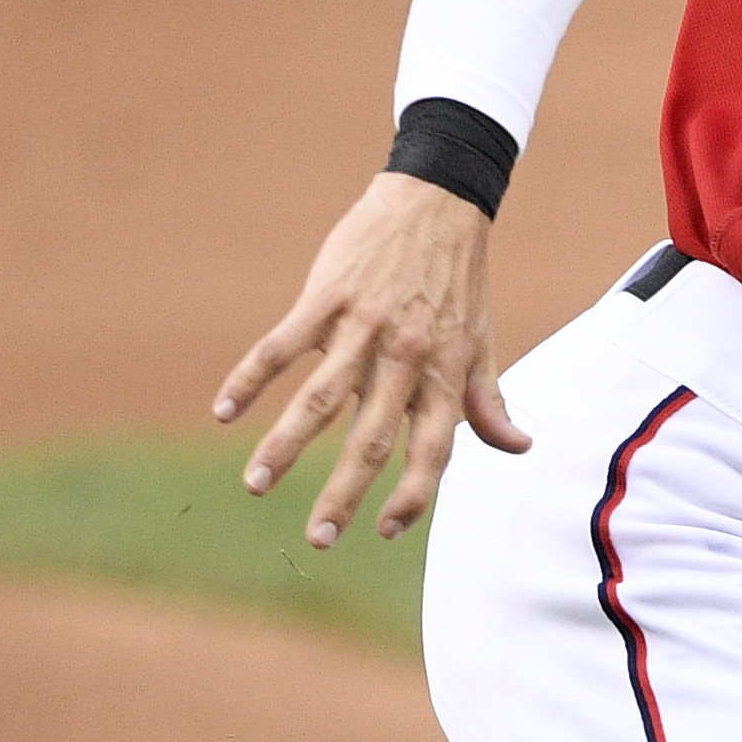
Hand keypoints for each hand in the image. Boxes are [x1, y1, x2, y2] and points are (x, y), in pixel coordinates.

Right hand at [213, 173, 531, 546]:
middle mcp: (406, 358)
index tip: (385, 531)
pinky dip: (250, 378)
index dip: (413, 496)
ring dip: (285, 447)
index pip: (432, 451)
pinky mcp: (327, 296)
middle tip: (318, 539)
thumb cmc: (458, 282)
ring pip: (320, 399)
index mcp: (445, 375)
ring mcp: (364, 326)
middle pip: (370, 439)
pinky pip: (282, 345)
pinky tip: (224, 411)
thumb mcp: (482, 342)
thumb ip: (488, 402)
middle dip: (343, 494)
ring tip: (255, 485)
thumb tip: (517, 447)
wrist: (437, 202)